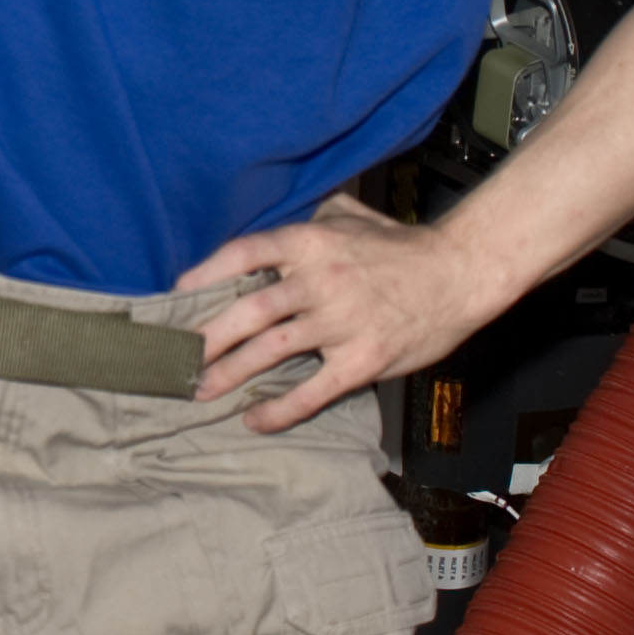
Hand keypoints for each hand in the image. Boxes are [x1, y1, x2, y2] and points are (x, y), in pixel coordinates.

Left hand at [177, 190, 496, 430]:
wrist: (459, 273)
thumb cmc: (401, 247)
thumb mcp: (351, 215)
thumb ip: (311, 217)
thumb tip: (275, 223)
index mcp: (311, 241)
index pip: (244, 253)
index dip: (205, 274)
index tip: (176, 296)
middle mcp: (320, 279)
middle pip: (248, 310)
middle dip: (206, 338)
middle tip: (175, 358)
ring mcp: (342, 322)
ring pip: (271, 351)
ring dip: (230, 373)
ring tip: (199, 391)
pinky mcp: (363, 360)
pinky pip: (312, 391)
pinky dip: (279, 409)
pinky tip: (254, 419)